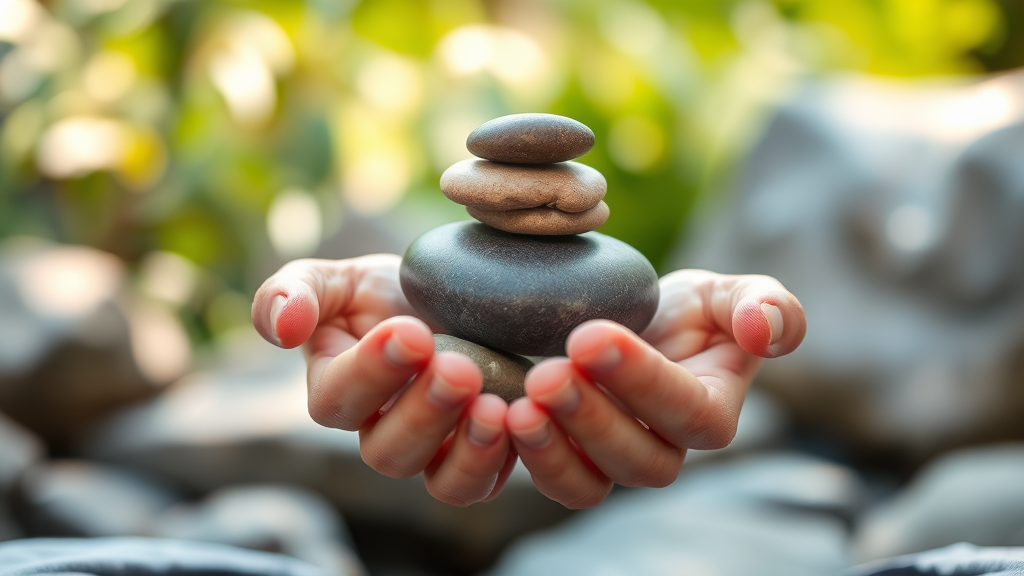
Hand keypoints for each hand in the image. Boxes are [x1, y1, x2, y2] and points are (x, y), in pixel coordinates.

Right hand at [251, 255, 516, 505]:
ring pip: (437, 481)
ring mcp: (429, 451)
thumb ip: (294, 291)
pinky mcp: (474, 456)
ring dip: (465, 449)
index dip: (372, 373)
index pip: (336, 400)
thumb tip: (281, 328)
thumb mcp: (337, 278)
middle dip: (424, 412)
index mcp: (335, 388)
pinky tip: (516, 419)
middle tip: (458, 369)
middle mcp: (378, 431)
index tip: (411, 333)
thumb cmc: (383, 291)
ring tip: (492, 407)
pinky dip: (499, 460)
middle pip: (388, 452)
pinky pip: (481, 484)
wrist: (450, 299)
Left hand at [505, 270, 805, 507]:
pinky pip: (555, 481)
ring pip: (592, 484)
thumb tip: (762, 331)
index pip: (687, 411)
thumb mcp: (730, 292)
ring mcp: (616, 461)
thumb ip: (766, 306)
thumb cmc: (692, 311)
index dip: (641, 379)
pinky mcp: (573, 461)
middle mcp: (667, 448)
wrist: (639, 323)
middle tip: (548, 373)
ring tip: (520, 406)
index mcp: (712, 410)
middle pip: (639, 459)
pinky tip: (500, 417)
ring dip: (555, 450)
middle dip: (592, 418)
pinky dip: (527, 458)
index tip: (589, 336)